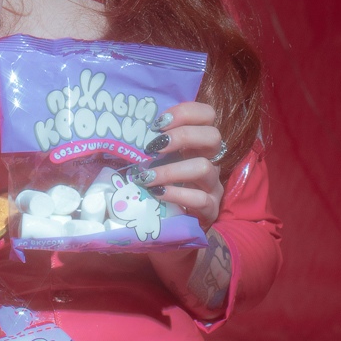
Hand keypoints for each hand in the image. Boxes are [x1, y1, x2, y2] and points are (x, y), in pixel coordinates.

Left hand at [140, 100, 224, 227]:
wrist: (174, 227)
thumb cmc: (163, 187)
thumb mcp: (161, 162)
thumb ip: (155, 146)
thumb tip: (127, 131)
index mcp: (199, 144)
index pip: (207, 114)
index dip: (185, 113)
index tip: (158, 124)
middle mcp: (211, 160)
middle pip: (213, 136)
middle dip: (182, 136)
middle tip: (154, 146)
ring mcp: (213, 185)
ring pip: (204, 168)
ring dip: (171, 170)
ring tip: (146, 177)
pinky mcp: (211, 209)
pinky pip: (199, 199)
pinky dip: (176, 194)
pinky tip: (157, 194)